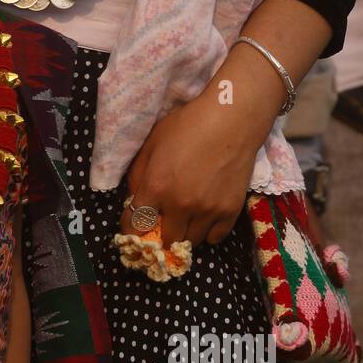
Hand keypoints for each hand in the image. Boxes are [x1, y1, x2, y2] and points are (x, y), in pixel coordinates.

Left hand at [120, 91, 259, 244]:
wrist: (231, 120)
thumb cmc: (188, 125)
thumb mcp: (152, 143)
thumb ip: (138, 174)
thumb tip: (134, 199)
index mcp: (156, 187)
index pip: (135, 226)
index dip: (131, 230)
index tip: (134, 230)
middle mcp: (180, 205)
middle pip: (165, 240)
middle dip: (160, 234)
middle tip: (163, 223)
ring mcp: (208, 211)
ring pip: (190, 242)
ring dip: (184, 233)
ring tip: (185, 219)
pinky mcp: (230, 211)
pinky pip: (215, 238)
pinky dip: (207, 233)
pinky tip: (204, 218)